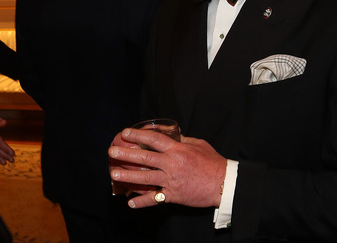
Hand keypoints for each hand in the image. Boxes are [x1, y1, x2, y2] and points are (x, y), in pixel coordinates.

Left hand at [108, 128, 226, 208]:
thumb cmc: (213, 162)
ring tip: (114, 174)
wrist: (224, 184)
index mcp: (178, 150)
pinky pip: (156, 199)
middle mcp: (172, 164)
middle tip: (112, 152)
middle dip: (126, 154)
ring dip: (128, 176)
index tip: (125, 132)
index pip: (153, 139)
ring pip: (146, 178)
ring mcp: (172, 180)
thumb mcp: (198, 144)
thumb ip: (182, 140)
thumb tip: (170, 134)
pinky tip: (130, 203)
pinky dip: (142, 202)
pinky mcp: (174, 195)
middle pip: (145, 158)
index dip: (138, 135)